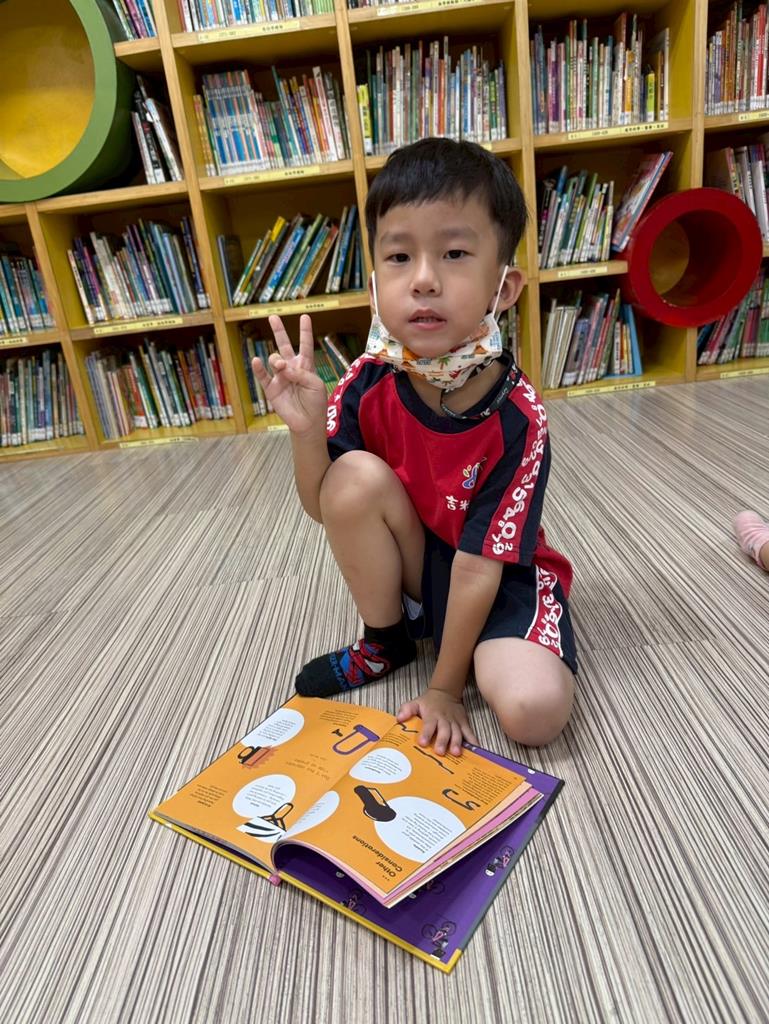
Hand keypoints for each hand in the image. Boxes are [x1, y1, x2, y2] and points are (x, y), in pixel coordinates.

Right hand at [251, 314, 328, 435]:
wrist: (307, 422)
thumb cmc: (315, 403)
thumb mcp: (315, 385)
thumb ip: (300, 373)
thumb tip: (282, 367)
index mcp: (305, 365)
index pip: (305, 345)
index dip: (305, 331)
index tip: (305, 316)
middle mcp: (291, 368)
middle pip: (284, 345)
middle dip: (279, 331)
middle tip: (272, 317)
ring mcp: (280, 377)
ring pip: (274, 359)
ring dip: (276, 359)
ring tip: (280, 366)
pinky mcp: (271, 388)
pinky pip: (262, 376)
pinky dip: (259, 368)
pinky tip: (256, 361)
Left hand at [397, 689, 477, 756]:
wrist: (445, 693)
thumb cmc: (428, 703)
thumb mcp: (415, 703)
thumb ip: (406, 710)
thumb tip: (399, 718)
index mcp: (432, 716)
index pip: (428, 725)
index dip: (426, 734)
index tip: (423, 743)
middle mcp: (444, 720)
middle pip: (444, 731)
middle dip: (443, 741)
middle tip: (440, 752)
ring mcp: (455, 722)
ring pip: (457, 732)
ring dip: (457, 743)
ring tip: (456, 753)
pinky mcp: (464, 724)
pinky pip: (469, 733)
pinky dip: (473, 742)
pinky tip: (476, 751)